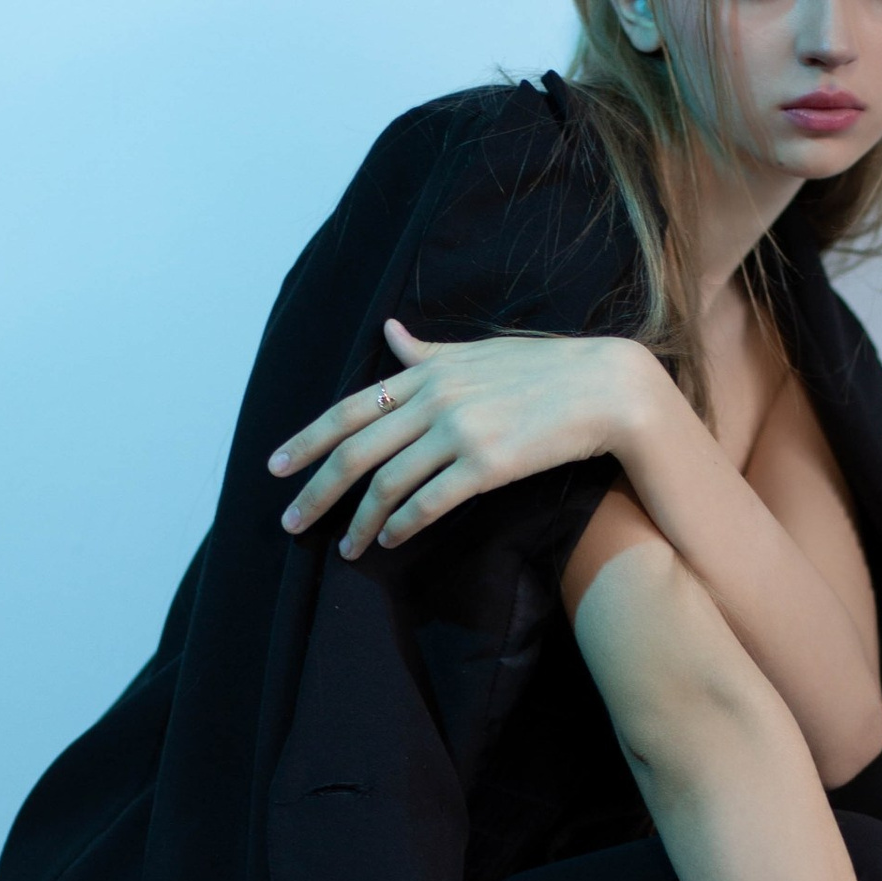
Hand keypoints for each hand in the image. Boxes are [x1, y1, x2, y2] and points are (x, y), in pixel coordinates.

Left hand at [268, 318, 658, 555]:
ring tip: (345, 549)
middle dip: (316, 491)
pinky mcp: (487, 464)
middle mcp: (435, 400)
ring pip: (388, 483)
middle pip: (356, 451)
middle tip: (289, 523)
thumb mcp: (478, 353)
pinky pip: (430, 501)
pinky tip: (390, 539)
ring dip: (360, 522)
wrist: (606, 387)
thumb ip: (427, 353)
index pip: (348, 409)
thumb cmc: (545, 369)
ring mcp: (460, 432)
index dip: (306, 439)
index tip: (275, 467)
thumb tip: (389, 331)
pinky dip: (402, 523)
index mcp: (427, 375)